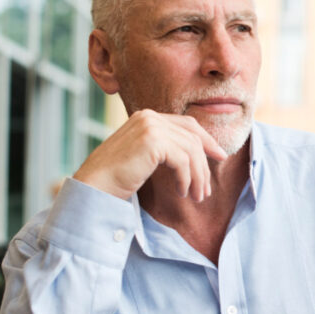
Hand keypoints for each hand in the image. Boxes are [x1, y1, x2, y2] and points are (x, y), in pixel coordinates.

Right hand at [73, 109, 226, 200]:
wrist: (94, 186)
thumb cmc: (117, 177)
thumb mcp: (145, 157)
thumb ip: (165, 149)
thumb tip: (196, 154)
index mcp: (147, 117)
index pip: (187, 124)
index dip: (207, 140)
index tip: (220, 156)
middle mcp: (149, 117)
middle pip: (193, 137)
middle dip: (204, 163)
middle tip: (206, 189)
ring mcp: (150, 126)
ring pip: (191, 150)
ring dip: (197, 177)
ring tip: (197, 196)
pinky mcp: (152, 141)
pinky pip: (183, 161)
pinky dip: (186, 179)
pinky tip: (181, 192)